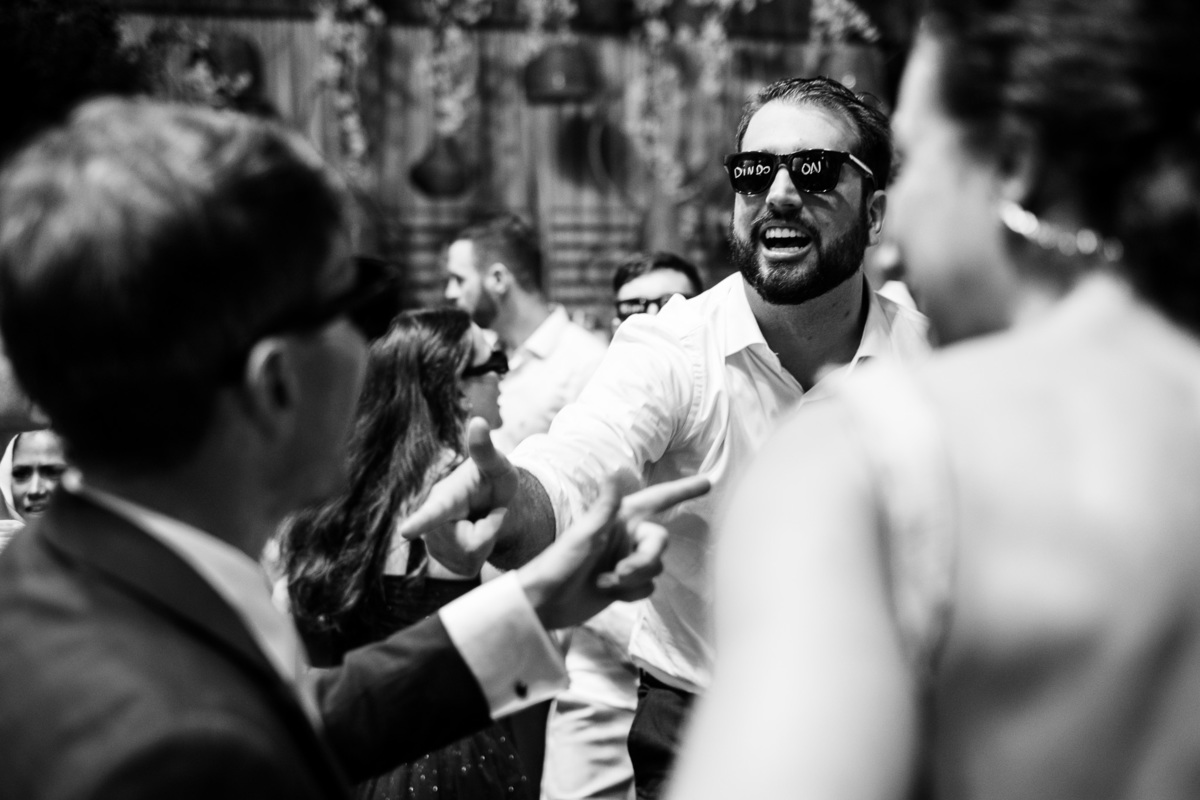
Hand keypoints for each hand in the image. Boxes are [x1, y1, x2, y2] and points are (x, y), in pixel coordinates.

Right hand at [398, 418, 516, 568]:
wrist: (490, 505)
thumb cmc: (492, 480)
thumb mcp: (497, 466)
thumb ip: (486, 451)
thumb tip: (479, 421)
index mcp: (445, 497)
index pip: (434, 511)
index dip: (421, 521)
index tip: (406, 530)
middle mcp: (431, 522)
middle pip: (468, 544)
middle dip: (490, 532)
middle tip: (492, 512)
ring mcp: (434, 544)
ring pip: (468, 558)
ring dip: (486, 544)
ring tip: (481, 523)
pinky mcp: (443, 560)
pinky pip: (469, 568)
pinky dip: (482, 556)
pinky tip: (476, 540)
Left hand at [516, 473, 710, 629]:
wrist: (544, 602)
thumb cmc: (559, 563)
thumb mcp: (585, 533)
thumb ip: (606, 505)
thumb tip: (616, 470)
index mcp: (619, 517)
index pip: (658, 499)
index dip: (683, 491)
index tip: (708, 483)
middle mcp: (625, 536)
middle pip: (660, 542)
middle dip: (645, 560)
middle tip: (621, 572)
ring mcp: (625, 560)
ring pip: (655, 568)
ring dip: (633, 579)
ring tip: (605, 582)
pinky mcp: (623, 584)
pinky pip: (646, 589)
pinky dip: (629, 594)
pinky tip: (606, 593)